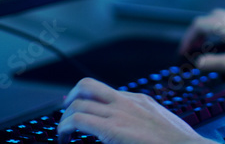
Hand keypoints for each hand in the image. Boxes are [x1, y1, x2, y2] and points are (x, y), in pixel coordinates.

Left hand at [57, 77, 207, 143]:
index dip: (86, 98)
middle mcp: (127, 101)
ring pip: (79, 103)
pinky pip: (79, 120)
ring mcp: (120, 113)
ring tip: (63, 134)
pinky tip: (64, 139)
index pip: (106, 91)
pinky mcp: (113, 128)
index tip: (79, 108)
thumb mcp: (161, 127)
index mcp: (140, 101)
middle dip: (71, 100)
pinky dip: (65, 128)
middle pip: (87, 86)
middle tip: (66, 116)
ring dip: (65, 118)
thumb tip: (138, 133)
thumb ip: (145, 125)